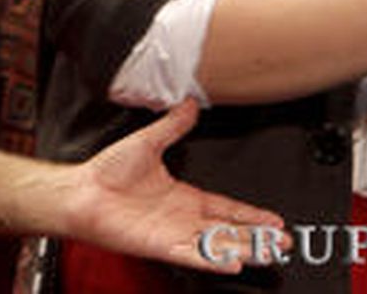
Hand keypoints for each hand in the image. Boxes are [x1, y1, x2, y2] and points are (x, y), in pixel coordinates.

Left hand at [59, 99, 285, 273]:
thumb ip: (171, 126)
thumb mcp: (147, 142)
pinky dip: (213, 260)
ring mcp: (173, 233)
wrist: (82, 190)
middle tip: (283, 242)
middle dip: (258, 237)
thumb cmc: (107, 171)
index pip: (227, 208)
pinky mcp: (161, 245)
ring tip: (269, 252)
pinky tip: (233, 262)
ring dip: (244, 249)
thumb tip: (188, 104)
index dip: (251, 215)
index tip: (274, 219)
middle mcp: (182, 217)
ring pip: (218, 245)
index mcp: (184, 196)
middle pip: (230, 231)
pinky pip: (193, 255)